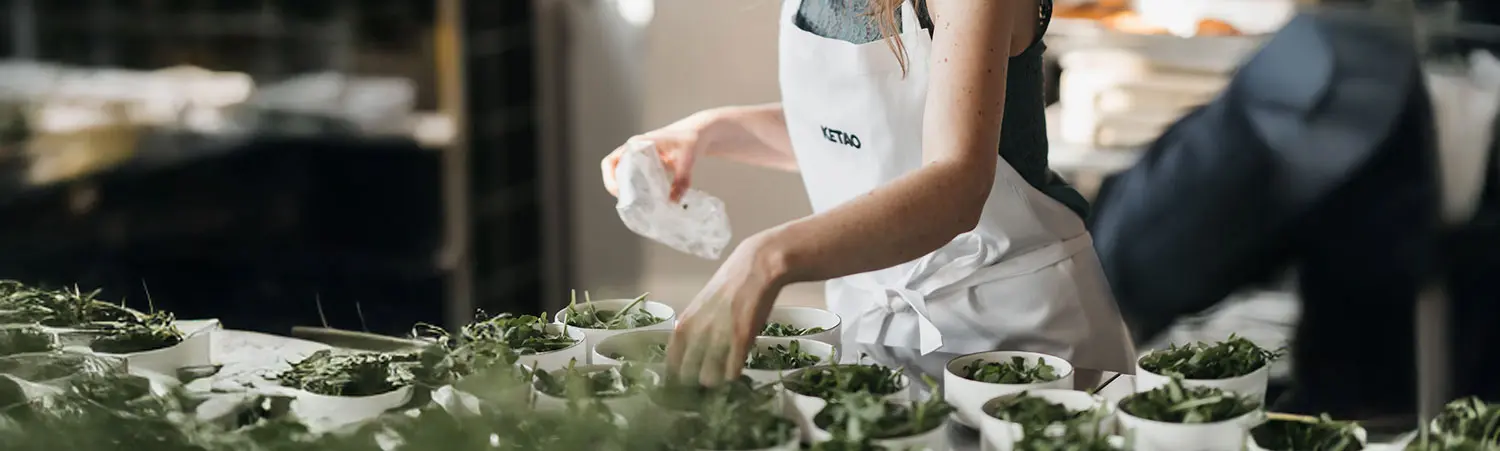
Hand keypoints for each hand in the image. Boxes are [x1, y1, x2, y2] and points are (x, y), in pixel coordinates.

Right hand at [601, 111, 717, 201]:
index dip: (610, 178)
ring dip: (625, 188)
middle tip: (627, 203)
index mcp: (639, 144)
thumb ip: (681, 180)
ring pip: (623, 173)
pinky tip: (647, 200)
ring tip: (635, 204)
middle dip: (616, 186)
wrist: (700, 132)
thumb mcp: (687, 159)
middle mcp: (636, 149)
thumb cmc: (691, 139)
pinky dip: (637, 187)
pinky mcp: (648, 163)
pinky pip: (635, 175)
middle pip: (614, 169)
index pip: (613, 160)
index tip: (620, 192)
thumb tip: (673, 202)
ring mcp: (641, 156)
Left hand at [666, 233, 787, 385]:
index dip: (679, 377)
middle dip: (698, 381)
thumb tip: (690, 356)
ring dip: (718, 380)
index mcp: (682, 326)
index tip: (689, 380)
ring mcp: (717, 339)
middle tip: (711, 376)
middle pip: (688, 377)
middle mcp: (695, 335)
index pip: (671, 366)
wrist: (756, 268)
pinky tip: (738, 366)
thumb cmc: (728, 286)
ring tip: (726, 372)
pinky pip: (732, 373)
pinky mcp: (740, 342)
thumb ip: (693, 331)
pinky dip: (734, 374)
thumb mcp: (699, 308)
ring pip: (710, 380)